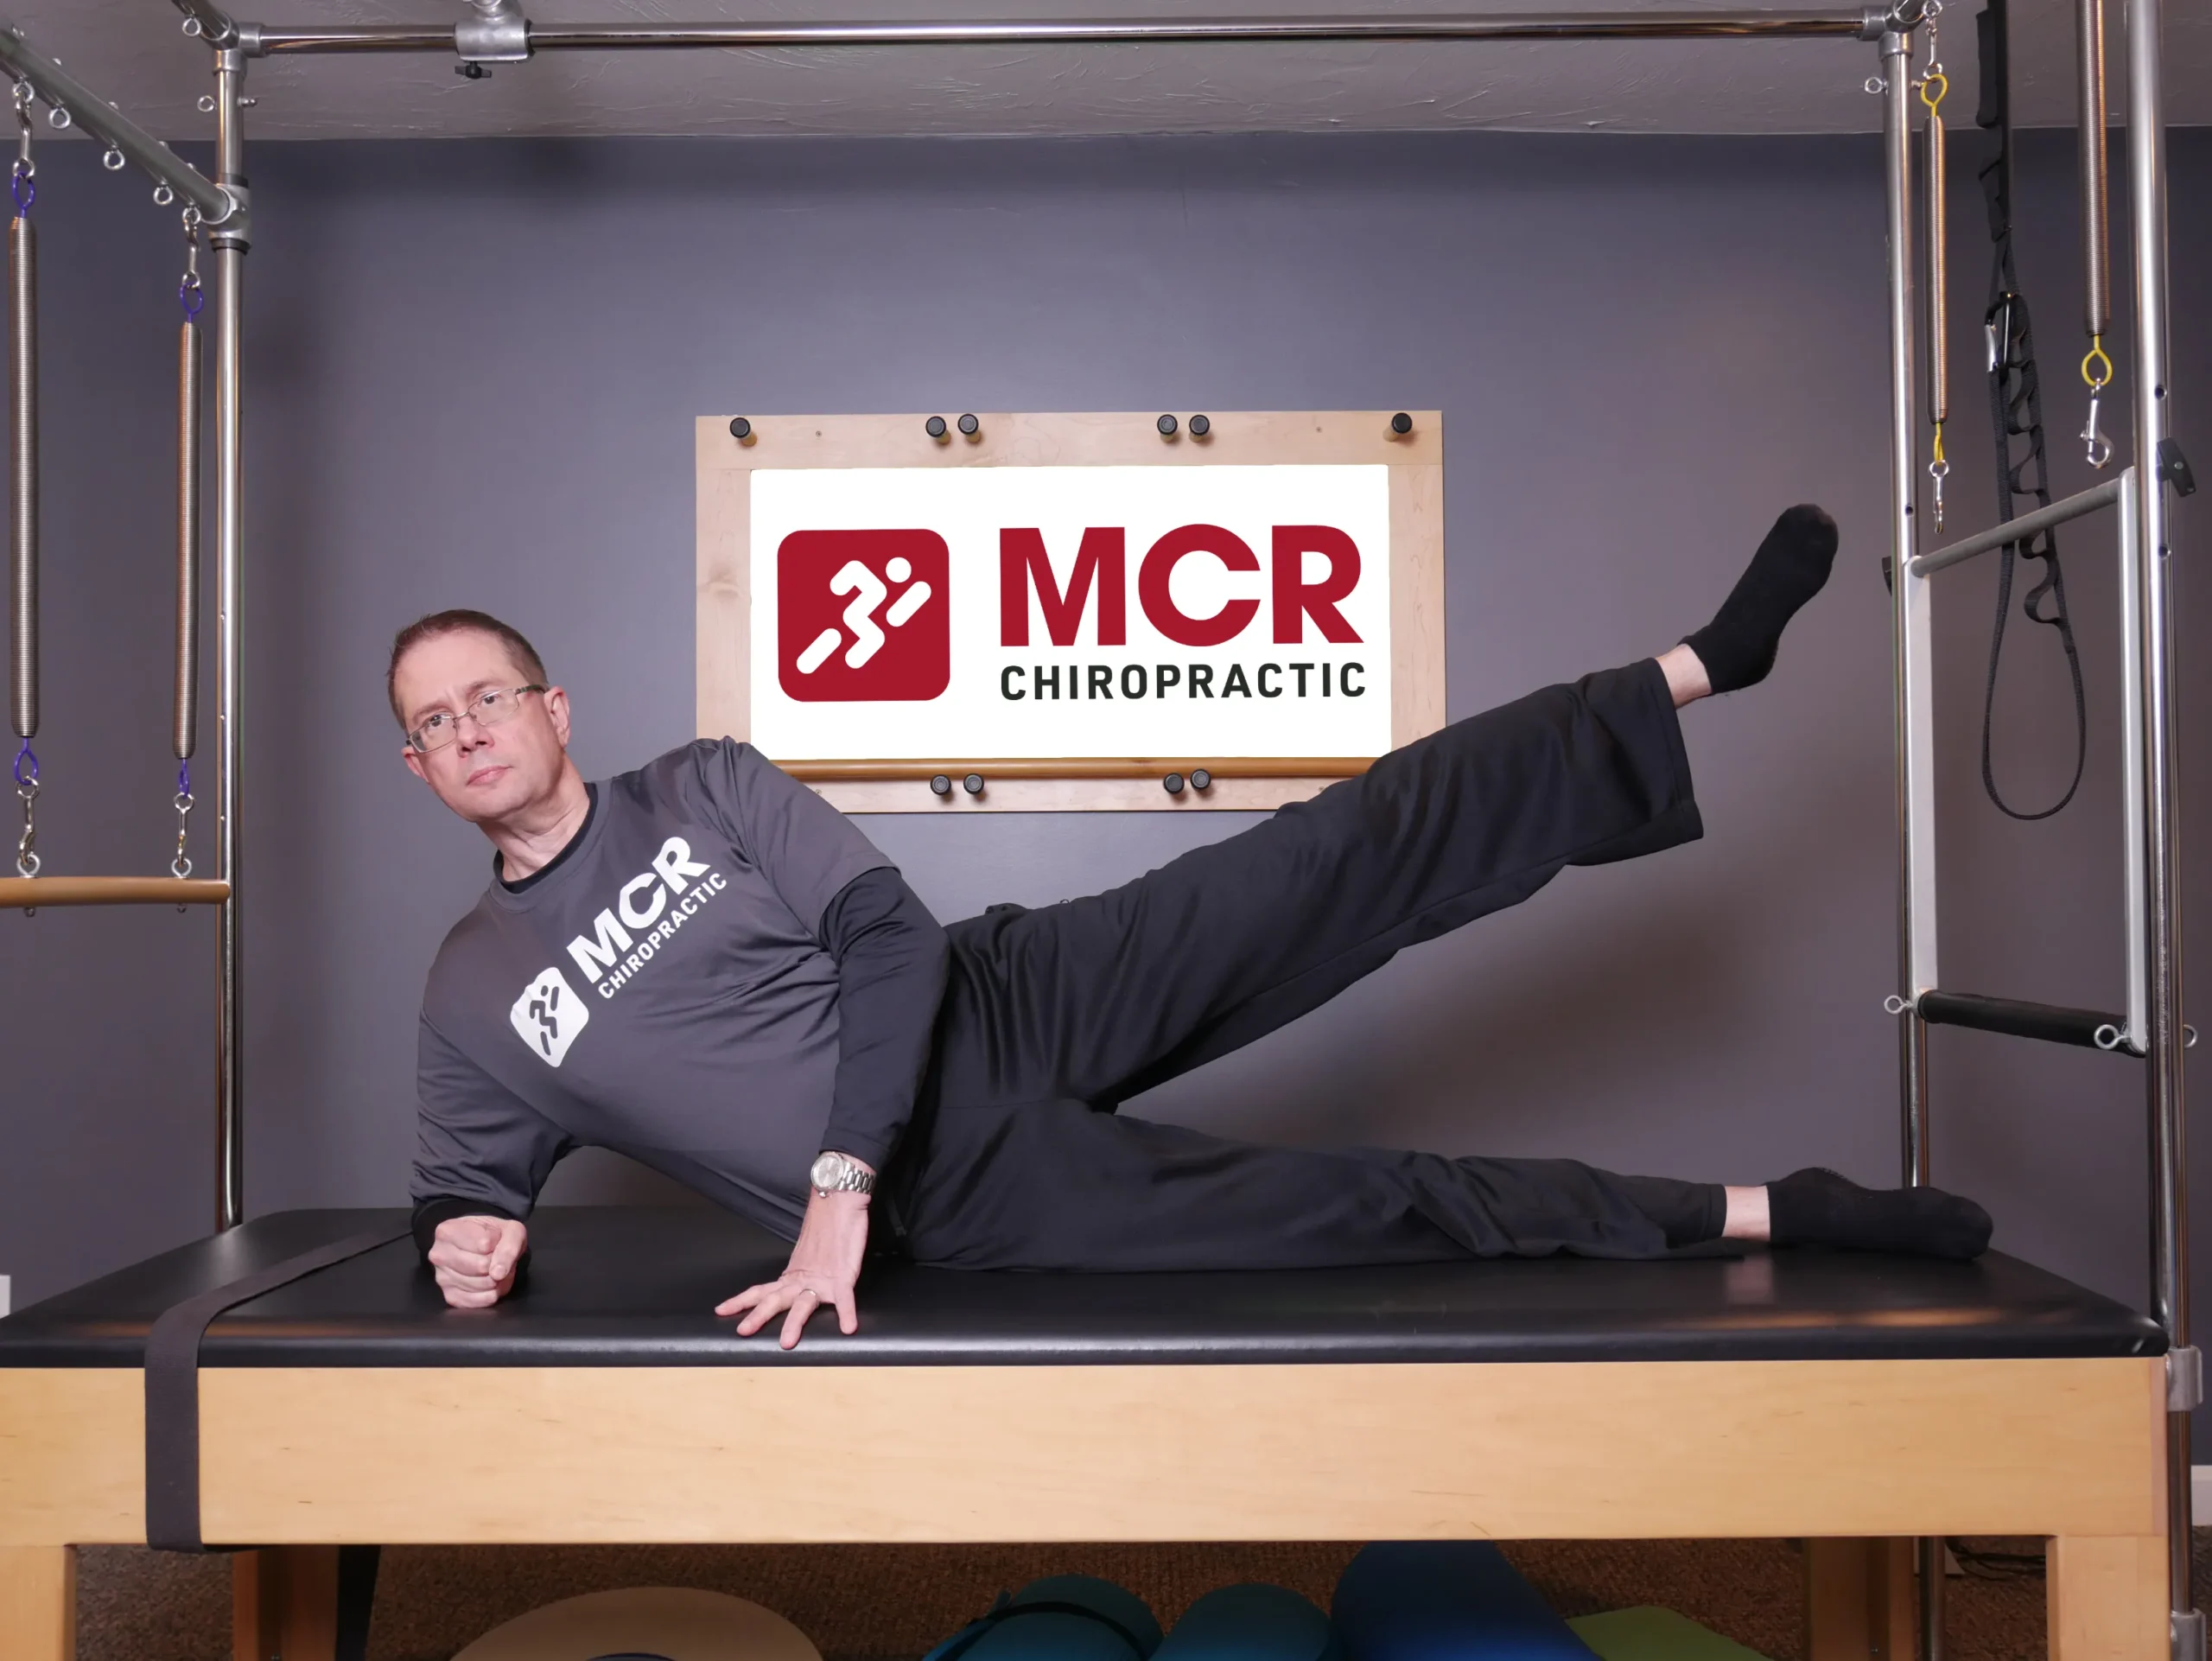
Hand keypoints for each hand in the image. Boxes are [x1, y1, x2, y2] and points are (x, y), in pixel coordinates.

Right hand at [428, 1215, 526, 1309]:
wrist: (485, 1245)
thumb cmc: (494, 1235)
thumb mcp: (510, 1230)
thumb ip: (509, 1247)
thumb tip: (497, 1274)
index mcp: (447, 1231)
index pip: (484, 1244)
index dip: (498, 1245)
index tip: (495, 1241)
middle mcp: (438, 1254)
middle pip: (480, 1266)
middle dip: (497, 1264)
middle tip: (497, 1258)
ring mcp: (441, 1277)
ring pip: (480, 1285)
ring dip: (497, 1280)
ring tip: (495, 1270)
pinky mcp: (449, 1296)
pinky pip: (475, 1302)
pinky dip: (490, 1295)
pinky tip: (491, 1285)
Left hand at [717, 1186, 870, 1348]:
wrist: (839, 1198)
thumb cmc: (826, 1225)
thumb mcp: (809, 1253)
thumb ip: (802, 1271)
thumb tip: (795, 1283)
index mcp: (793, 1273)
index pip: (761, 1289)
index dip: (741, 1301)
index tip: (721, 1310)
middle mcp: (802, 1277)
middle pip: (776, 1299)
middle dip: (759, 1316)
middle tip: (743, 1331)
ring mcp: (822, 1277)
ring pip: (804, 1302)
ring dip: (795, 1323)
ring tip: (787, 1342)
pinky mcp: (843, 1274)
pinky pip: (845, 1297)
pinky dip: (847, 1312)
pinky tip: (848, 1327)